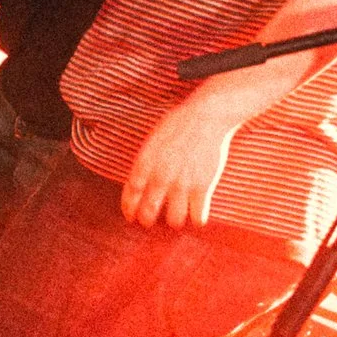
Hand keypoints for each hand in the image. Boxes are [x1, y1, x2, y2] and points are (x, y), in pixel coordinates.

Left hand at [122, 92, 244, 227]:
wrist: (207, 116)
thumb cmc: (179, 125)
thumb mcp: (154, 140)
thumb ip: (146, 163)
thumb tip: (139, 184)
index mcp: (146, 162)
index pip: (131, 194)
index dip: (129, 209)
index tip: (131, 216)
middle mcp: (161, 175)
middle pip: (148, 212)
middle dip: (147, 220)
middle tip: (150, 220)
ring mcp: (182, 183)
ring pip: (174, 220)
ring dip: (174, 220)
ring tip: (177, 216)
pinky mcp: (203, 186)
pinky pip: (198, 217)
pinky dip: (197, 219)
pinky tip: (197, 214)